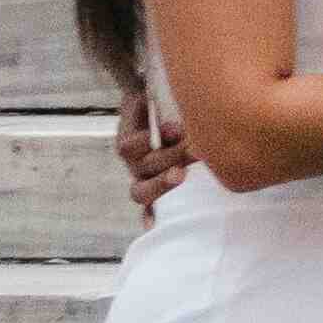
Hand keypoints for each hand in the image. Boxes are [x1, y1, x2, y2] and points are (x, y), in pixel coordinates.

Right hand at [115, 80, 195, 220]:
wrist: (169, 119)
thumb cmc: (165, 107)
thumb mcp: (159, 98)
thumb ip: (157, 103)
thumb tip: (168, 121)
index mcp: (130, 138)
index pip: (129, 145)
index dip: (149, 141)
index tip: (176, 129)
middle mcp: (134, 162)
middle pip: (140, 167)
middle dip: (168, 158)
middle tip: (193, 150)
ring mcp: (143, 180)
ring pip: (141, 192)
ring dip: (161, 185)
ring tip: (181, 175)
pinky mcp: (155, 194)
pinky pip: (149, 210)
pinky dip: (151, 217)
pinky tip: (154, 224)